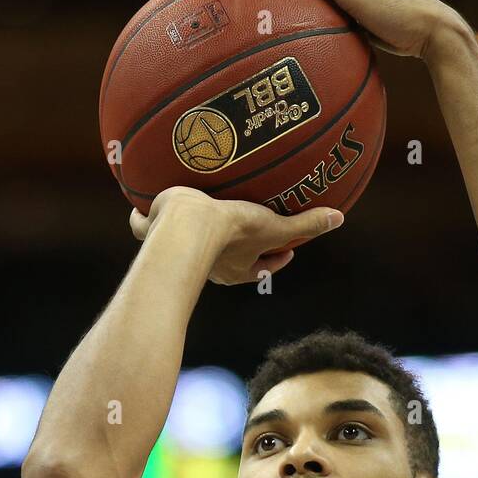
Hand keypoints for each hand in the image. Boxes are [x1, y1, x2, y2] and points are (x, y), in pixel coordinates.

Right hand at [130, 186, 342, 285]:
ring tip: (187, 216)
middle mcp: (209, 265)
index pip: (261, 268)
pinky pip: (144, 227)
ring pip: (181, 246)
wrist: (185, 227)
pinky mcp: (152, 232)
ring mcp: (178, 250)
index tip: (286, 252)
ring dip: (185, 236)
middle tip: (243, 233)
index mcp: (236, 267)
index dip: (274, 260)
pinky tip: (138, 209)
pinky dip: (141, 221)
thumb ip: (304, 226)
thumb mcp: (274, 227)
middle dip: (233, 251)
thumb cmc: (231, 232)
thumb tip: (339, 218)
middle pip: (225, 261)